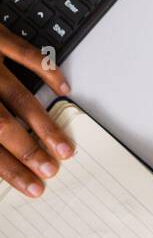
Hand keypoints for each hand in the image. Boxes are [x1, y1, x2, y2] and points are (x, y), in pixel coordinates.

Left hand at [0, 26, 73, 198]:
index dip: (7, 168)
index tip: (28, 185)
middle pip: (3, 125)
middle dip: (30, 151)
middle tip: (51, 171)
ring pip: (19, 96)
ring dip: (43, 123)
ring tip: (62, 144)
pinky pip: (25, 53)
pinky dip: (47, 70)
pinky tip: (62, 88)